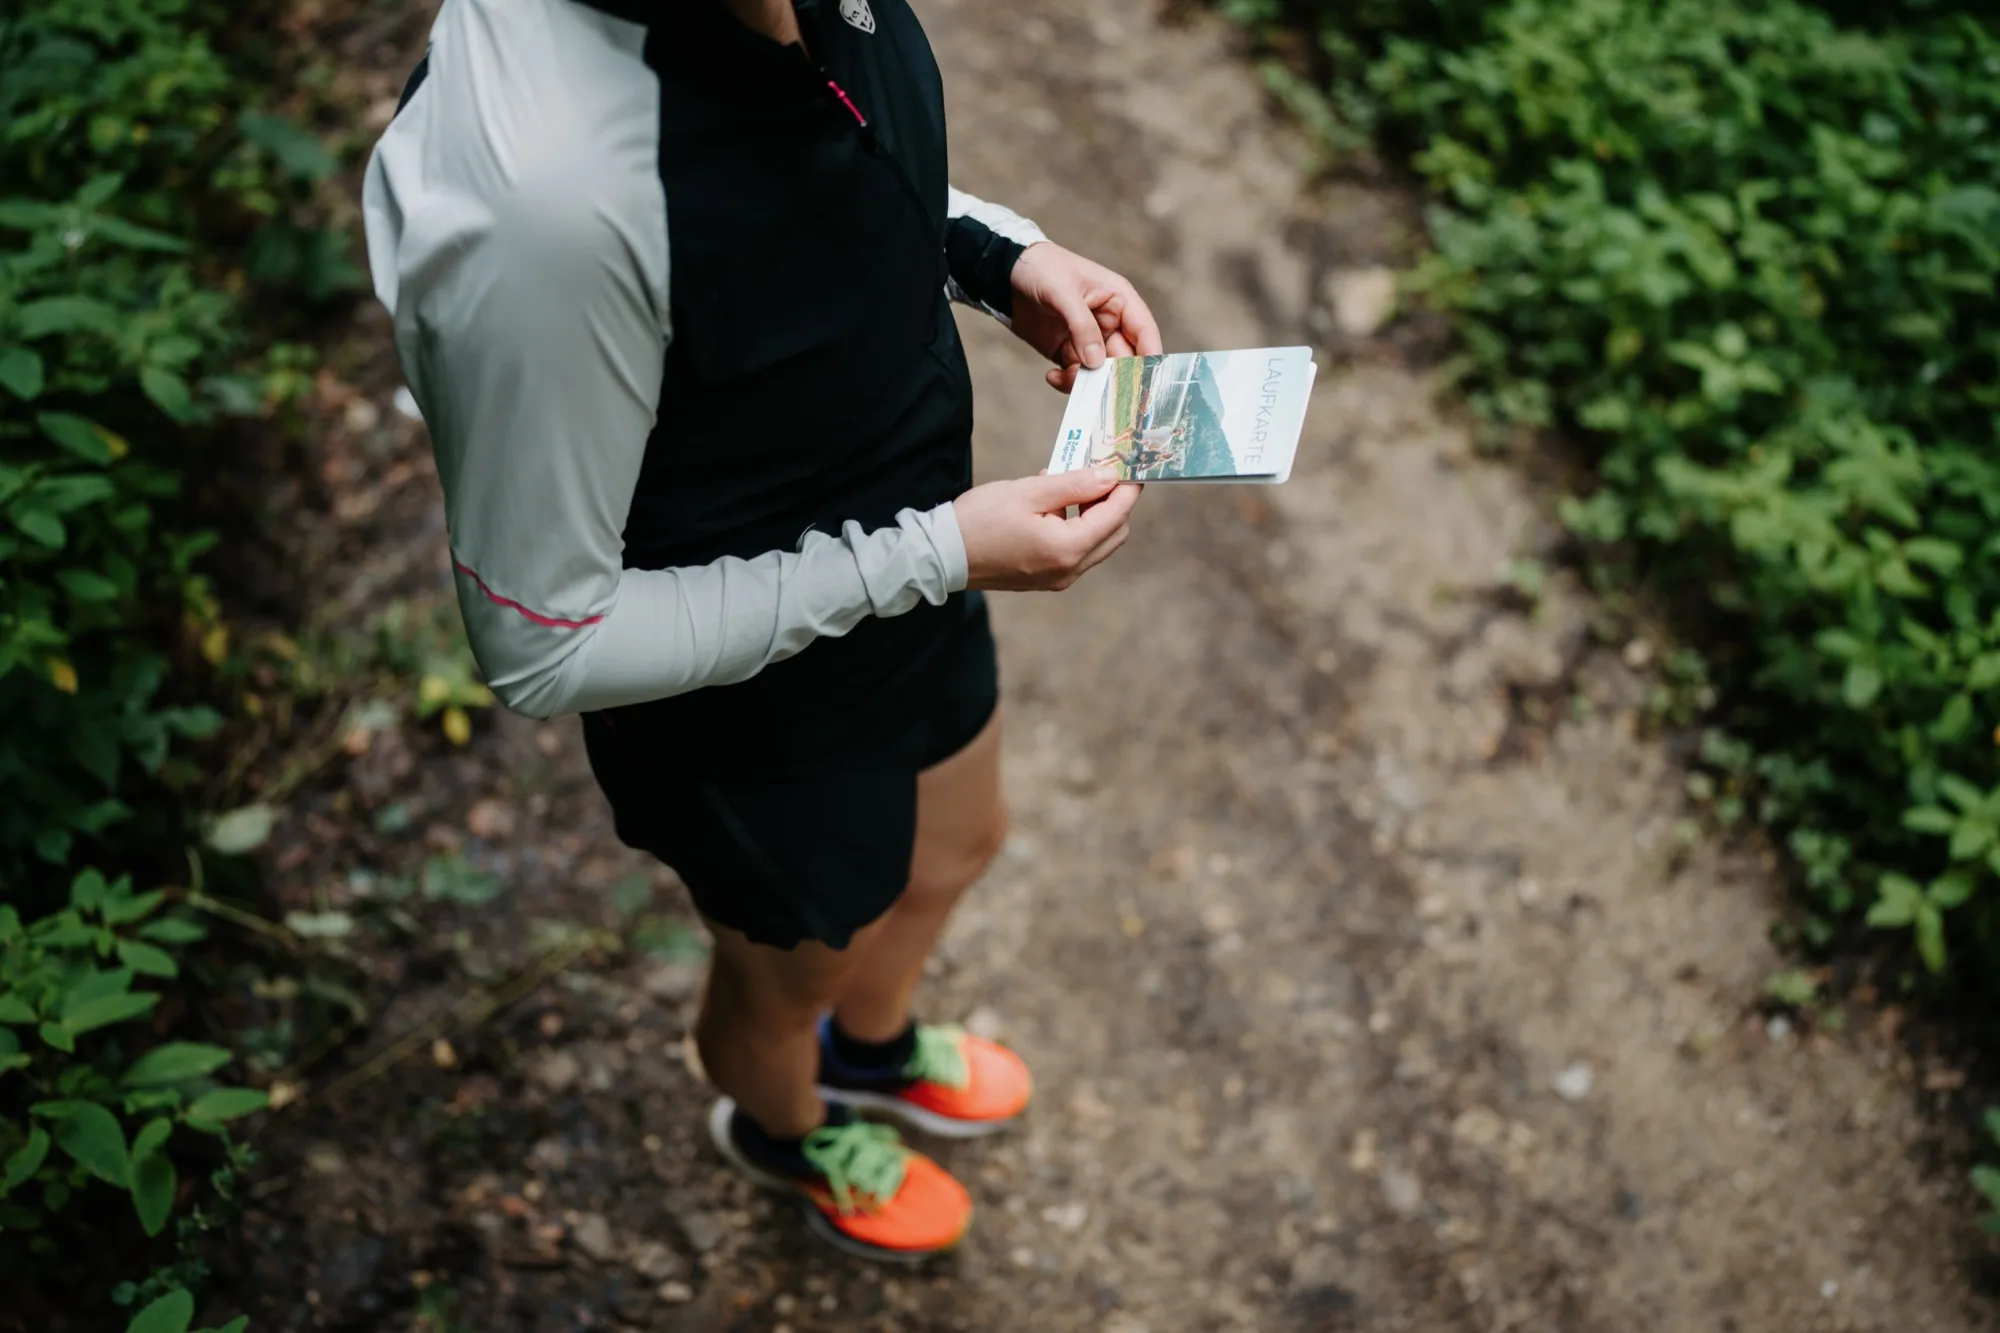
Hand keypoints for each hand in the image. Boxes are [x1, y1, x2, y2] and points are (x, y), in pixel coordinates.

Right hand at [954, 466, 1142, 591]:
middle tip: (1101, 472)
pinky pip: (1076, 552)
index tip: (1130, 466)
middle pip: (1115, 534)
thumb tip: (1109, 476)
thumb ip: (1074, 484)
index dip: (1127, 489)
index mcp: (1067, 549)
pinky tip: (1054, 507)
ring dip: (1094, 515)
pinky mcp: (1046, 580)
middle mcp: (1068, 570)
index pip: (1115, 515)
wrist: (942, 555)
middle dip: (1114, 502)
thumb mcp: (1028, 491)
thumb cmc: (978, 520)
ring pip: (1098, 544)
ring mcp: (1058, 579)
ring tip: (1068, 485)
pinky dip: (1077, 528)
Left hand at [1008, 242, 1163, 393]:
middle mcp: (1109, 323)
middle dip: (1114, 376)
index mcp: (1119, 300)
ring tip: (1063, 376)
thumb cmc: (1043, 269)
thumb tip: (1096, 362)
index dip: (1149, 355)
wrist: (1006, 274)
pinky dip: (1067, 382)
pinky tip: (1050, 375)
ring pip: (1101, 372)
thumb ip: (1082, 327)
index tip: (1146, 380)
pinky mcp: (1069, 353)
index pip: (1144, 331)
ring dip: (1087, 381)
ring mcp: (1089, 340)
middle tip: (1097, 389)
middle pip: (1124, 358)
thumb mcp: (1063, 292)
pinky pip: (1077, 375)